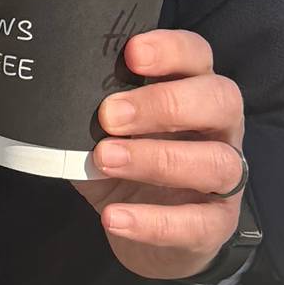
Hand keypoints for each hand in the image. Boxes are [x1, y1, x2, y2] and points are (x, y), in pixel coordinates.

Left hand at [77, 26, 247, 278]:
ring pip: (215, 162)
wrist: (144, 234)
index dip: (171, 50)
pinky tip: (114, 216)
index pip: (198, 56)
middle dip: (164, 104)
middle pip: (219, 100)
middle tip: (109, 115)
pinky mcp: (217, 224)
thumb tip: (57, 96)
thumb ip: (94, 113)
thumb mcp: (107, 134)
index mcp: (195, 91)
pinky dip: (153, 221)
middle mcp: (220, 128)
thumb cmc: (127, 167)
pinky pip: (197, 223)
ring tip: (105, 159)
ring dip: (156, 160)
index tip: (131, 53)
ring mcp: (226, 177)